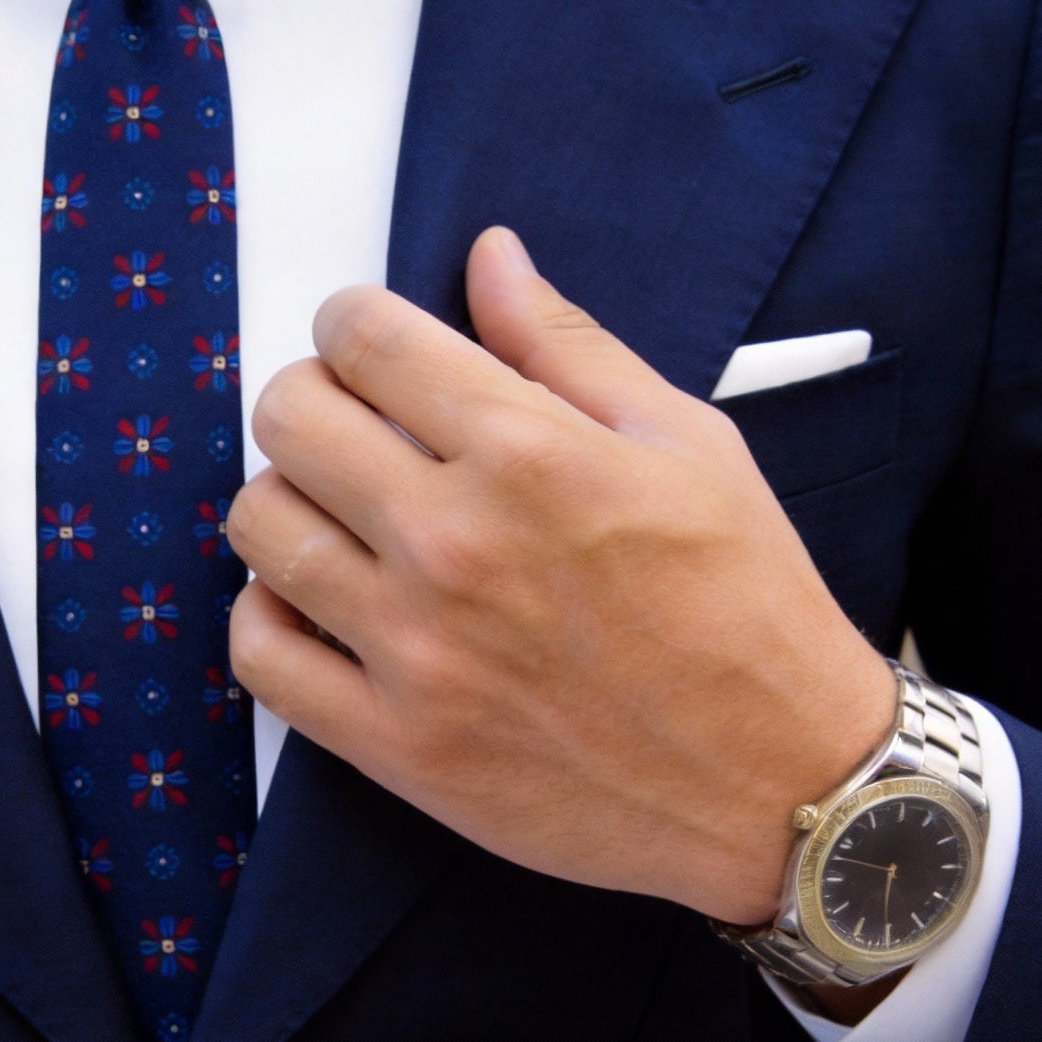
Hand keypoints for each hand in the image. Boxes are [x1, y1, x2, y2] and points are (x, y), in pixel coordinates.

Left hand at [227, 227, 895, 926]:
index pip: (364, 338)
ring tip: (341, 517)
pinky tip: (318, 604)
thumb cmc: (748, 607)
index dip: (354, 322)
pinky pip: (261, 656)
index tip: (372, 345)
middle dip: (313, 398)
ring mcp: (416, 649)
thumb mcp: (688, 445)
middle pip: (288, 417)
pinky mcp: (397, 744)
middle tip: (357, 427)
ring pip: (261, 526)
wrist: (780, 783)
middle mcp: (454, 542)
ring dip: (287, 500)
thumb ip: (569, 346)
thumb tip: (489, 258)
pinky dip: (268, 616)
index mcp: (528, 453)